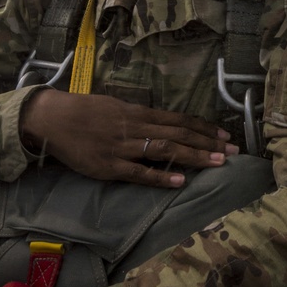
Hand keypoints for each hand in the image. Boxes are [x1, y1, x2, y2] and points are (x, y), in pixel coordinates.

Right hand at [22, 89, 237, 187]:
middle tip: (233, 151)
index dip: (203, 127)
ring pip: (165, 151)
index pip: (178, 120)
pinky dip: (160, 176)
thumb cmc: (84, 111)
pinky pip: (139, 172)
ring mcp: (123, 147)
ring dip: (194, 156)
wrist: (53, 119)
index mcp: (138, 113)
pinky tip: (180, 180)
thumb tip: (161, 121)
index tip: (224, 134)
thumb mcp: (116, 106)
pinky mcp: (110, 166)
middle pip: (179, 134)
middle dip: (208, 143)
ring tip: (217, 163)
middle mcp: (136, 128)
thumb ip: (139, 115)